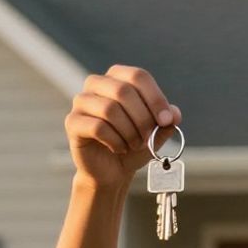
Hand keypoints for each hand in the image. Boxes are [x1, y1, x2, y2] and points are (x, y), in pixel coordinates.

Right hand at [64, 65, 181, 189]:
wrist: (112, 170)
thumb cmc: (134, 145)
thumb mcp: (157, 132)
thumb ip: (167, 121)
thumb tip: (174, 114)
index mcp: (118, 77)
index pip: (138, 76)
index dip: (155, 98)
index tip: (166, 121)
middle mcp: (96, 83)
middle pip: (123, 91)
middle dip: (142, 118)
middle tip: (148, 138)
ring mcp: (81, 102)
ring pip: (109, 109)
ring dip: (129, 132)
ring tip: (134, 145)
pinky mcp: (72, 122)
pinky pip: (98, 127)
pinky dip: (115, 141)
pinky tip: (119, 149)